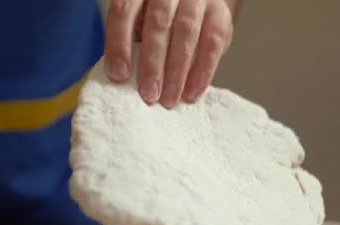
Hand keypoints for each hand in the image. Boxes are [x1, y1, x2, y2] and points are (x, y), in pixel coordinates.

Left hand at [104, 0, 234, 107]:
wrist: (192, 5)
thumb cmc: (156, 21)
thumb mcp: (138, 23)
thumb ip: (131, 44)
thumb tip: (123, 81)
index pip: (124, 11)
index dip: (119, 43)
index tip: (119, 75)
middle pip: (159, 22)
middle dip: (153, 63)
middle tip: (149, 94)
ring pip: (187, 31)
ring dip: (177, 71)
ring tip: (169, 99)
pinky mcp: (220, 13)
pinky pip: (213, 42)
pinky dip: (202, 72)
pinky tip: (191, 93)